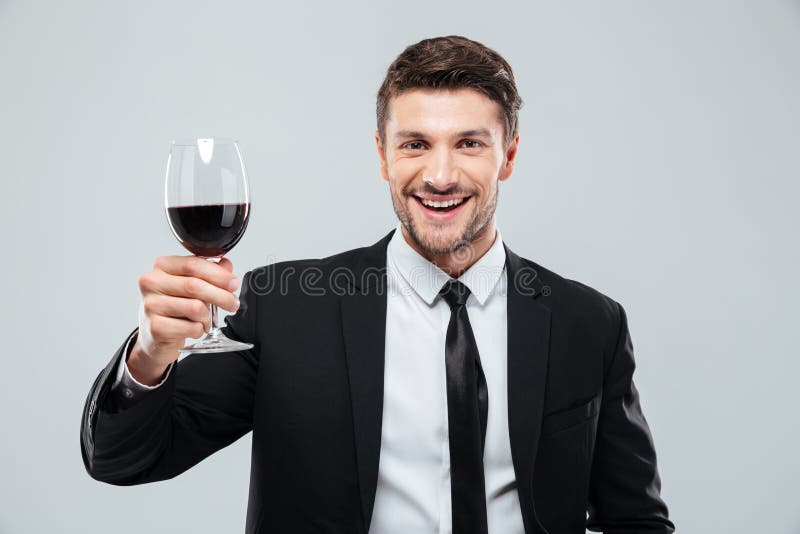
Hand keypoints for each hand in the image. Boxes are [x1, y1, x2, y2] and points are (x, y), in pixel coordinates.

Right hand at [128, 256, 240, 384]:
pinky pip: (191, 327)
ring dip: (209, 317)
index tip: (233, 283)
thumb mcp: (191, 284)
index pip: (193, 264)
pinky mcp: (156, 327)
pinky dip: (200, 329)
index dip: (218, 274)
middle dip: (221, 296)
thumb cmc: (175, 306)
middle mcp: (152, 283)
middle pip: (194, 285)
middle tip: (233, 303)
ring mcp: (151, 305)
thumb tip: (226, 265)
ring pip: (195, 308)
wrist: (156, 334)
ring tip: (207, 320)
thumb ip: (209, 272)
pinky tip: (195, 328)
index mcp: (162, 266)